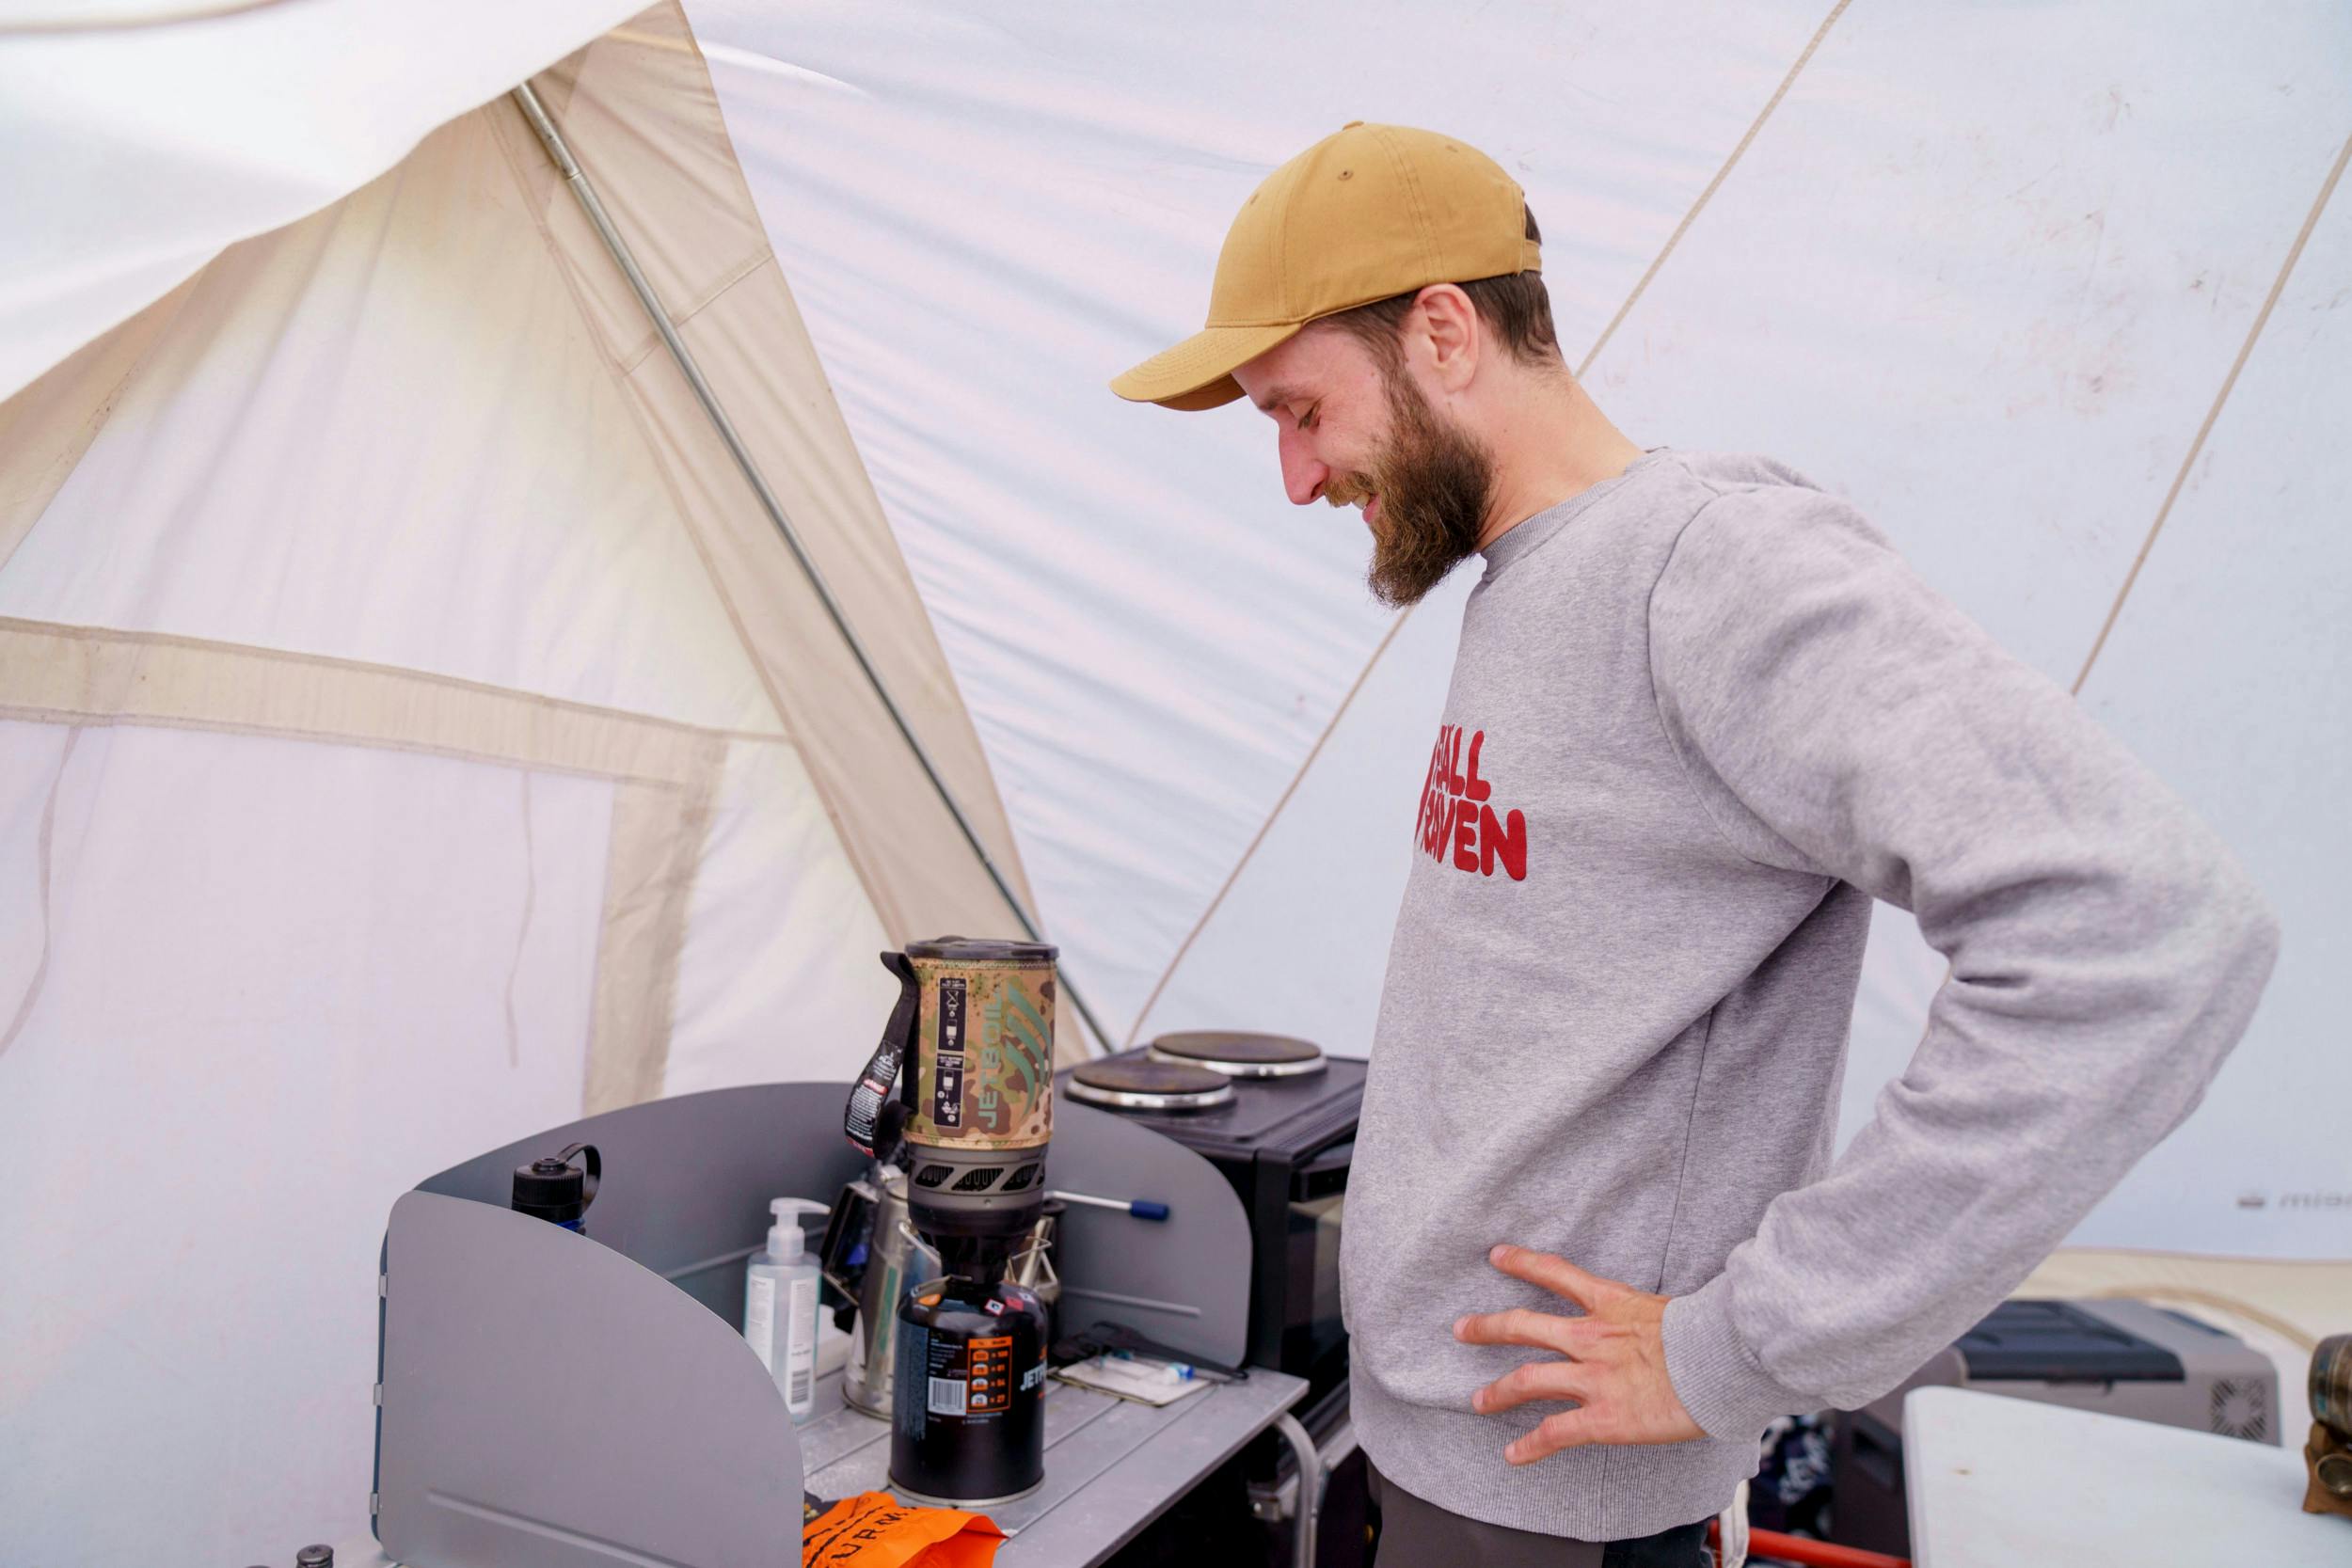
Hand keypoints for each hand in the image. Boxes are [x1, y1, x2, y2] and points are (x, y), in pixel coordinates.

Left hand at [1453, 1244, 1704, 1462]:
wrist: (1723, 1362)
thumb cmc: (1710, 1333)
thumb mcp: (1671, 1308)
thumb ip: (1647, 1314)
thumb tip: (1655, 1318)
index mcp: (1611, 1303)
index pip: (1556, 1273)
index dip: (1523, 1262)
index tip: (1498, 1255)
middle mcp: (1592, 1337)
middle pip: (1525, 1325)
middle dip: (1489, 1327)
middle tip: (1462, 1329)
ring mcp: (1594, 1377)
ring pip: (1529, 1380)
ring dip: (1499, 1391)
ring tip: (1479, 1401)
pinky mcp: (1603, 1418)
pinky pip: (1555, 1433)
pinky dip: (1530, 1446)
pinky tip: (1513, 1454)